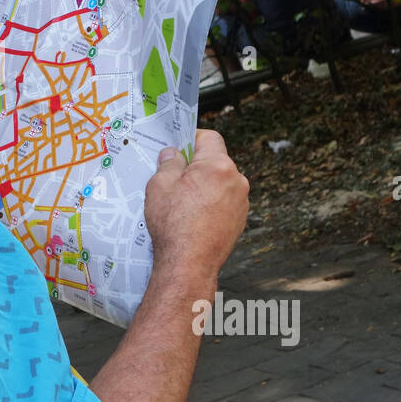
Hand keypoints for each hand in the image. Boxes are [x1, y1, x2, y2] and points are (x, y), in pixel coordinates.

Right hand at [143, 129, 248, 277]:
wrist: (188, 263)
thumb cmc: (174, 224)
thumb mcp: (160, 185)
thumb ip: (168, 163)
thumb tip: (173, 154)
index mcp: (218, 166)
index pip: (209, 137)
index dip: (192, 138)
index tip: (179, 146)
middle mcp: (236, 180)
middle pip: (216, 161)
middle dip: (196, 165)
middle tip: (174, 177)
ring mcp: (240, 201)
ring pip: (220, 182)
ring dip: (204, 185)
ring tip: (182, 201)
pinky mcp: (239, 219)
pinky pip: (224, 201)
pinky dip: (211, 203)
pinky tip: (193, 216)